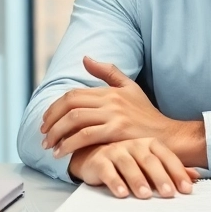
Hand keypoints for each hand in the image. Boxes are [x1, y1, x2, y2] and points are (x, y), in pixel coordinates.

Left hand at [41, 57, 204, 164]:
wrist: (167, 135)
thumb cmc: (147, 115)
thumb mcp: (130, 88)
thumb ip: (108, 72)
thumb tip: (85, 58)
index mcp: (110, 90)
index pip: (73, 94)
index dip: (55, 107)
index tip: (46, 121)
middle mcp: (110, 100)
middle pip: (70, 105)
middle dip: (51, 120)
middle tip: (43, 134)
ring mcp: (114, 115)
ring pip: (75, 120)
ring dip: (56, 133)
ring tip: (48, 146)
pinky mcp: (117, 131)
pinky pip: (86, 136)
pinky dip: (69, 144)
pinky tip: (61, 153)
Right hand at [68, 138, 199, 198]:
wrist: (92, 154)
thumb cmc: (126, 161)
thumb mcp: (150, 164)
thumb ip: (170, 170)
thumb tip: (196, 177)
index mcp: (150, 144)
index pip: (167, 157)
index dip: (178, 172)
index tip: (187, 189)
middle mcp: (134, 144)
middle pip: (149, 160)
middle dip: (160, 177)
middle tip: (169, 194)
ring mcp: (116, 151)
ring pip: (129, 165)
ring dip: (138, 180)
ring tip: (145, 195)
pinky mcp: (99, 160)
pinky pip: (108, 171)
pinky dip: (115, 182)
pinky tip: (122, 193)